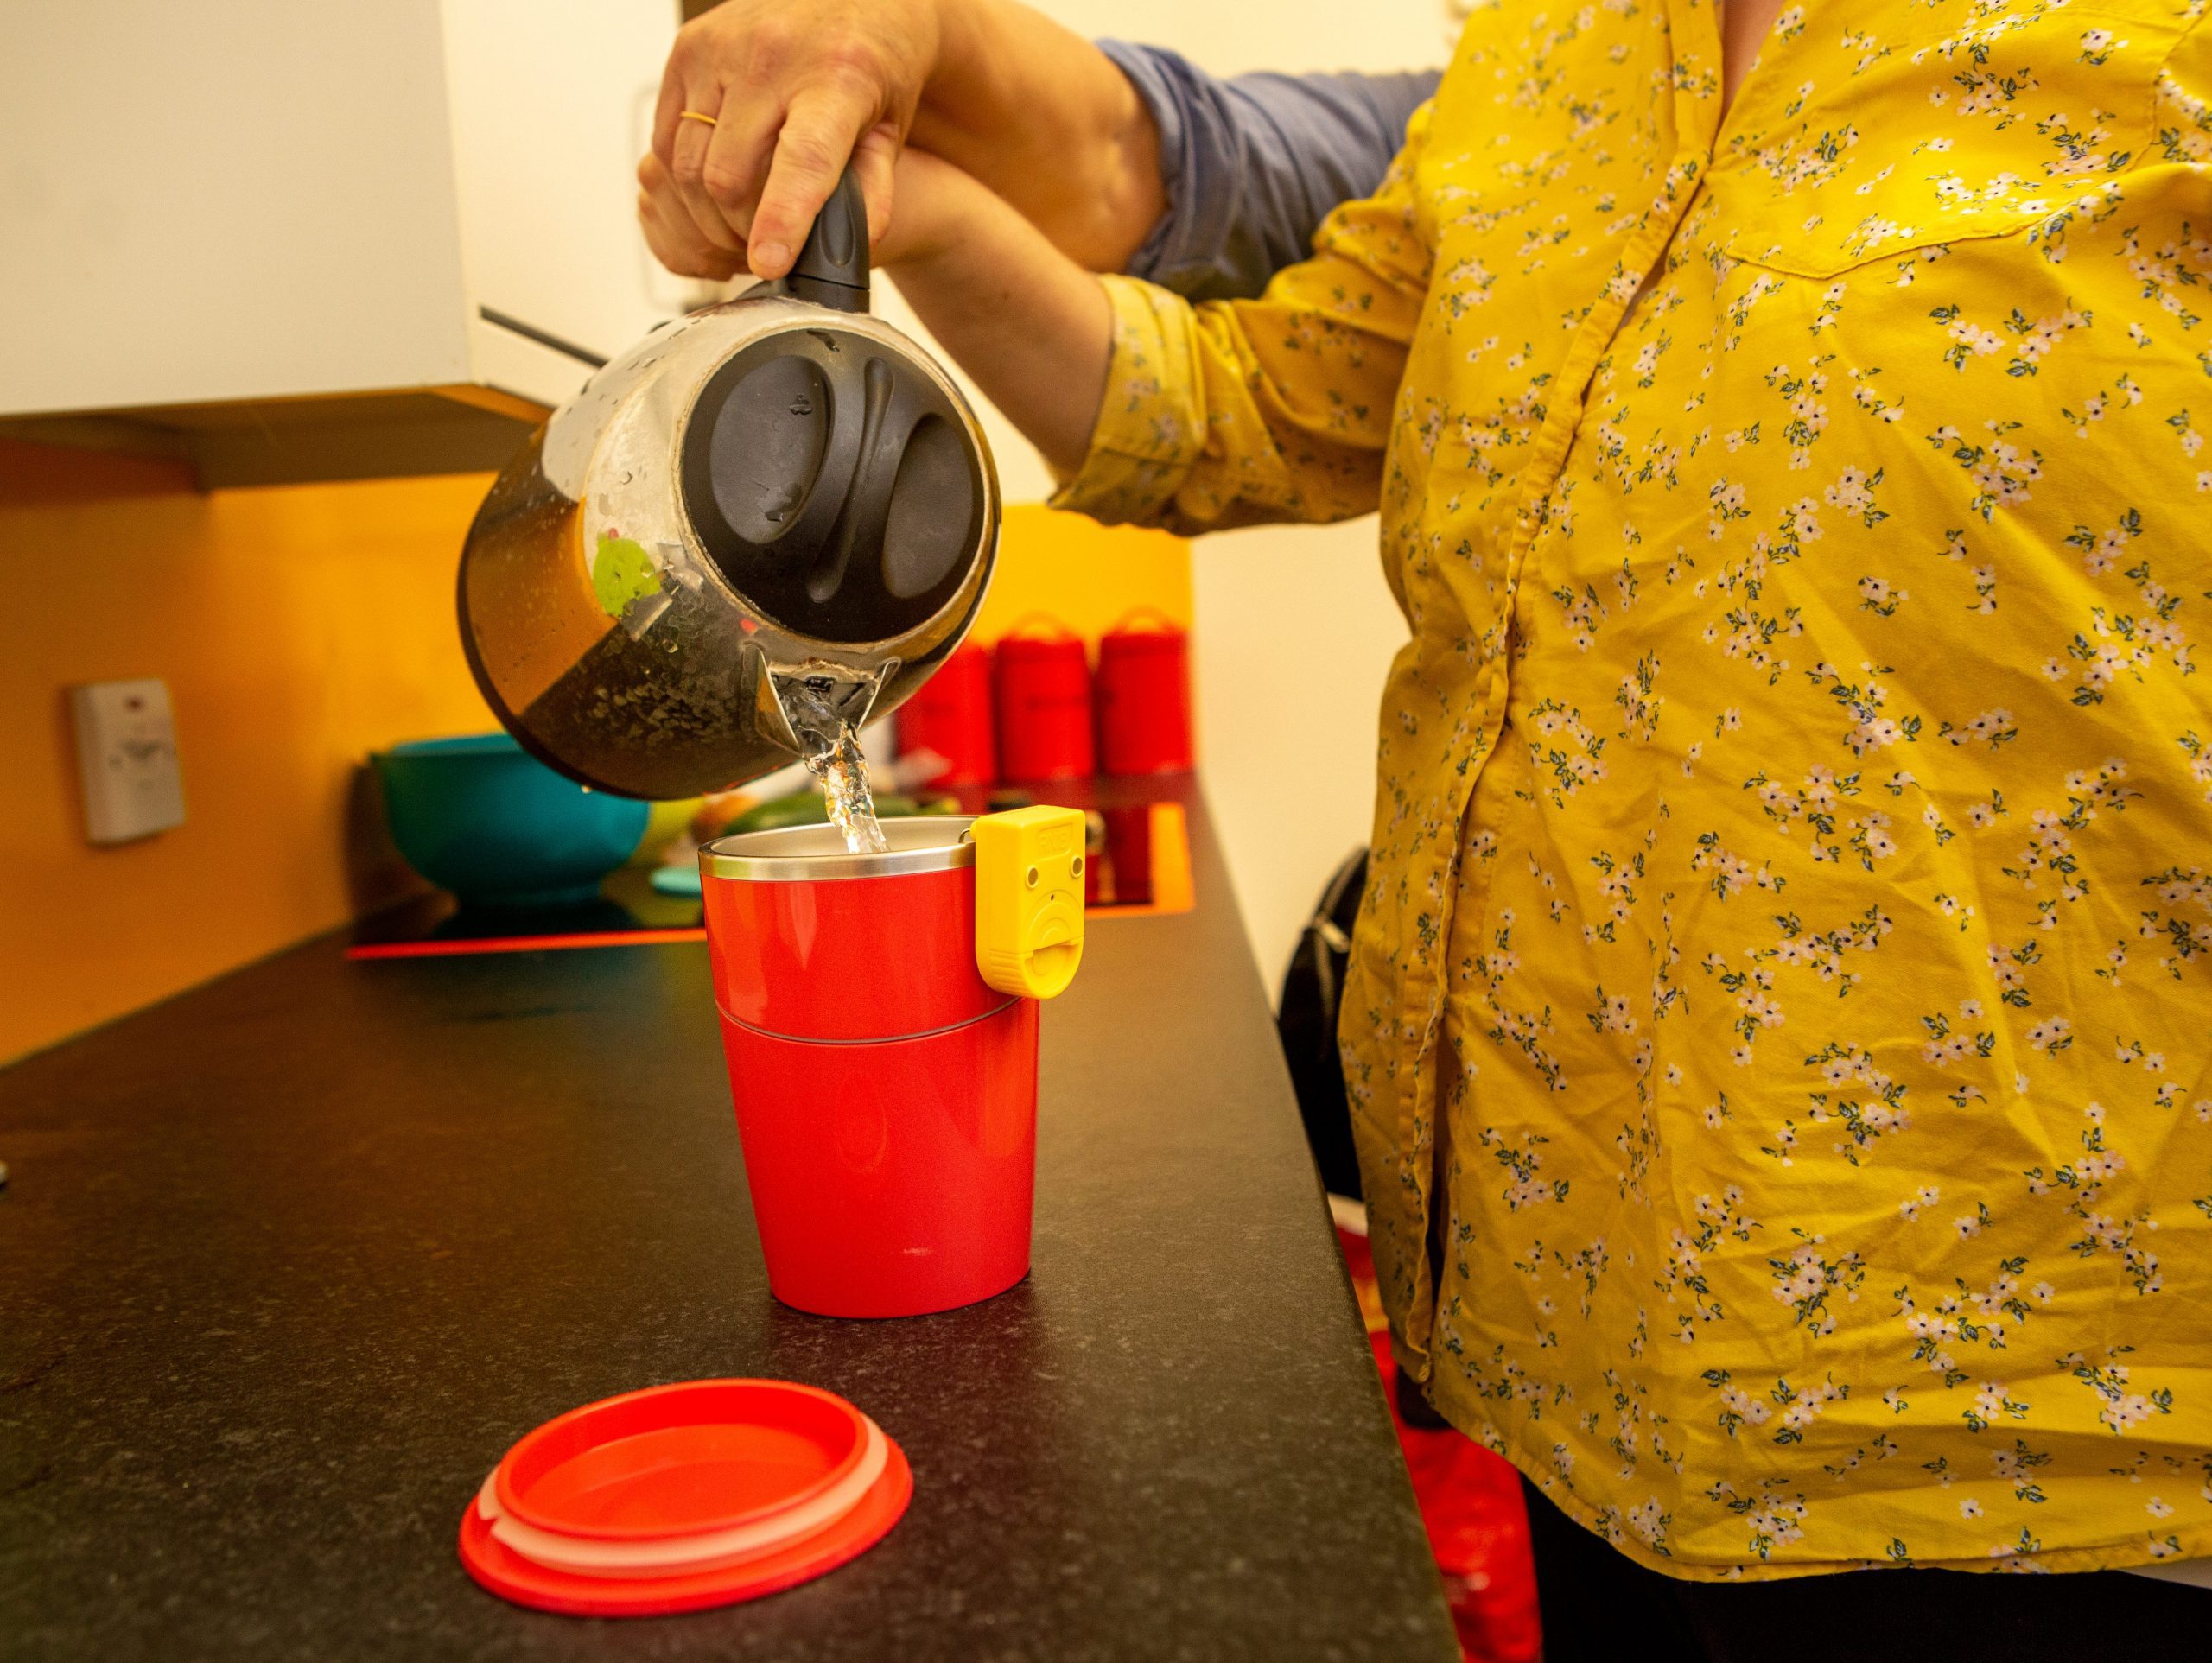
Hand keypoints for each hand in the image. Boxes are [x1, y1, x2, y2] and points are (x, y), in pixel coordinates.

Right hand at [649, 0, 942, 280]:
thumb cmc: (873, 69)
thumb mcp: (889, 132)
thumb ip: (872, 194)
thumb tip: (849, 249)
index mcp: (836, 78)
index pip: (801, 159)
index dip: (781, 218)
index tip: (768, 262)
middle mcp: (772, 55)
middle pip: (729, 176)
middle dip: (740, 229)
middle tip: (760, 246)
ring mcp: (721, 48)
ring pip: (688, 165)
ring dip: (708, 211)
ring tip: (739, 222)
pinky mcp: (688, 49)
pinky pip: (667, 137)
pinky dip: (685, 176)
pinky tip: (715, 184)